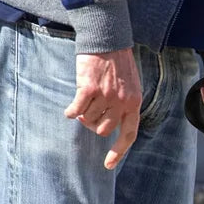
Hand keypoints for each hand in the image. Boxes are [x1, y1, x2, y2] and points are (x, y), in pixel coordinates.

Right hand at [64, 49, 141, 169]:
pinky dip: (72, 112)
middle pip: (103, 130)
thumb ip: (124, 105)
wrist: (108, 38)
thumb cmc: (118, 63)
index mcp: (134, 104)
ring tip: (84, 102)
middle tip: (89, 114)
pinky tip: (69, 111)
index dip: (118, 152)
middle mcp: (121, 103)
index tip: (108, 165)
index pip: (128, 135)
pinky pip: (77, 109)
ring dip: (84, 115)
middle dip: (94, 125)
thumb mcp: (130, 87)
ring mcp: (106, 96)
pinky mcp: (89, 88)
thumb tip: (110, 127)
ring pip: (89, 119)